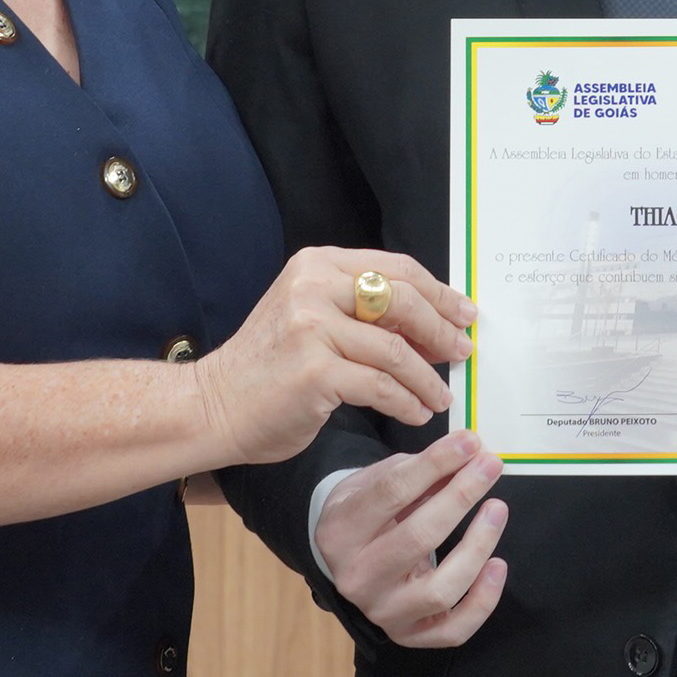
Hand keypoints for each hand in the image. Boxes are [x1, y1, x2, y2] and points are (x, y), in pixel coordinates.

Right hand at [194, 247, 475, 465]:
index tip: (463, 314)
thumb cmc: (269, 367)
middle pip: (403, 300)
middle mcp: (314, 287)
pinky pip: (380, 386)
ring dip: (427, 377)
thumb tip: (430, 321)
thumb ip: (361, 310)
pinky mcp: (315, 371)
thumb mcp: (311, 316)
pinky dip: (406, 401)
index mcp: (318, 264)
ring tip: (440, 395)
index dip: (439, 293)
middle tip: (461, 352)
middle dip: (441, 329)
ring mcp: (312, 328)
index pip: (397, 269)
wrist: (213, 405)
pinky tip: (416, 412)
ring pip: (396, 350)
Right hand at [315, 430, 510, 647]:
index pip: (392, 493)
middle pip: (418, 538)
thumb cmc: (367, 509)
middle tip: (490, 466)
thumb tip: (471, 454)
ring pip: (440, 589)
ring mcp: (382, 612)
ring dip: (477, 546)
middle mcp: (355, 578)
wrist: (347, 556)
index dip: (435, 463)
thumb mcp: (380, 479)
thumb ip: (421, 469)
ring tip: (497, 509)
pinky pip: (454, 631)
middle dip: (461, 496)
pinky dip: (483, 600)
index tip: (471, 442)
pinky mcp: (408, 635)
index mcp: (339, 532)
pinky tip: (499, 564)